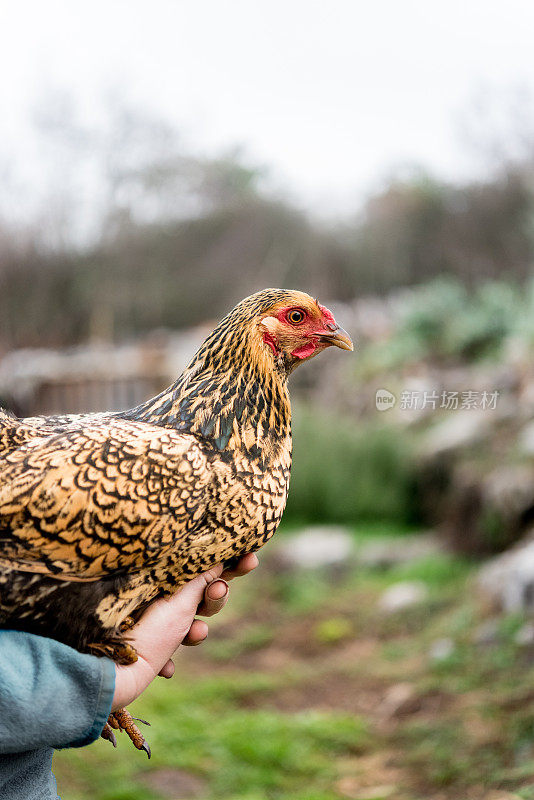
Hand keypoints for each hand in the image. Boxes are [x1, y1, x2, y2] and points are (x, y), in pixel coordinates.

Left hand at [111, 553, 257, 710]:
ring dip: (198, 629)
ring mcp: (151, 625)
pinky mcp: (145, 652)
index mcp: (165, 579)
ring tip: (196, 632)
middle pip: (200, 594)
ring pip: (188, 624)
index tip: (251, 558)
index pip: (204, 565)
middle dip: (216, 596)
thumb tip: (219, 557)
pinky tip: (167, 667)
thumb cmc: (144, 634)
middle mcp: (157, 598)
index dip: (230, 563)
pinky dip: (170, 659)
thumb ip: (202, 580)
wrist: (111, 676)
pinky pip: (167, 653)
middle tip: (218, 590)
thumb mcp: (179, 603)